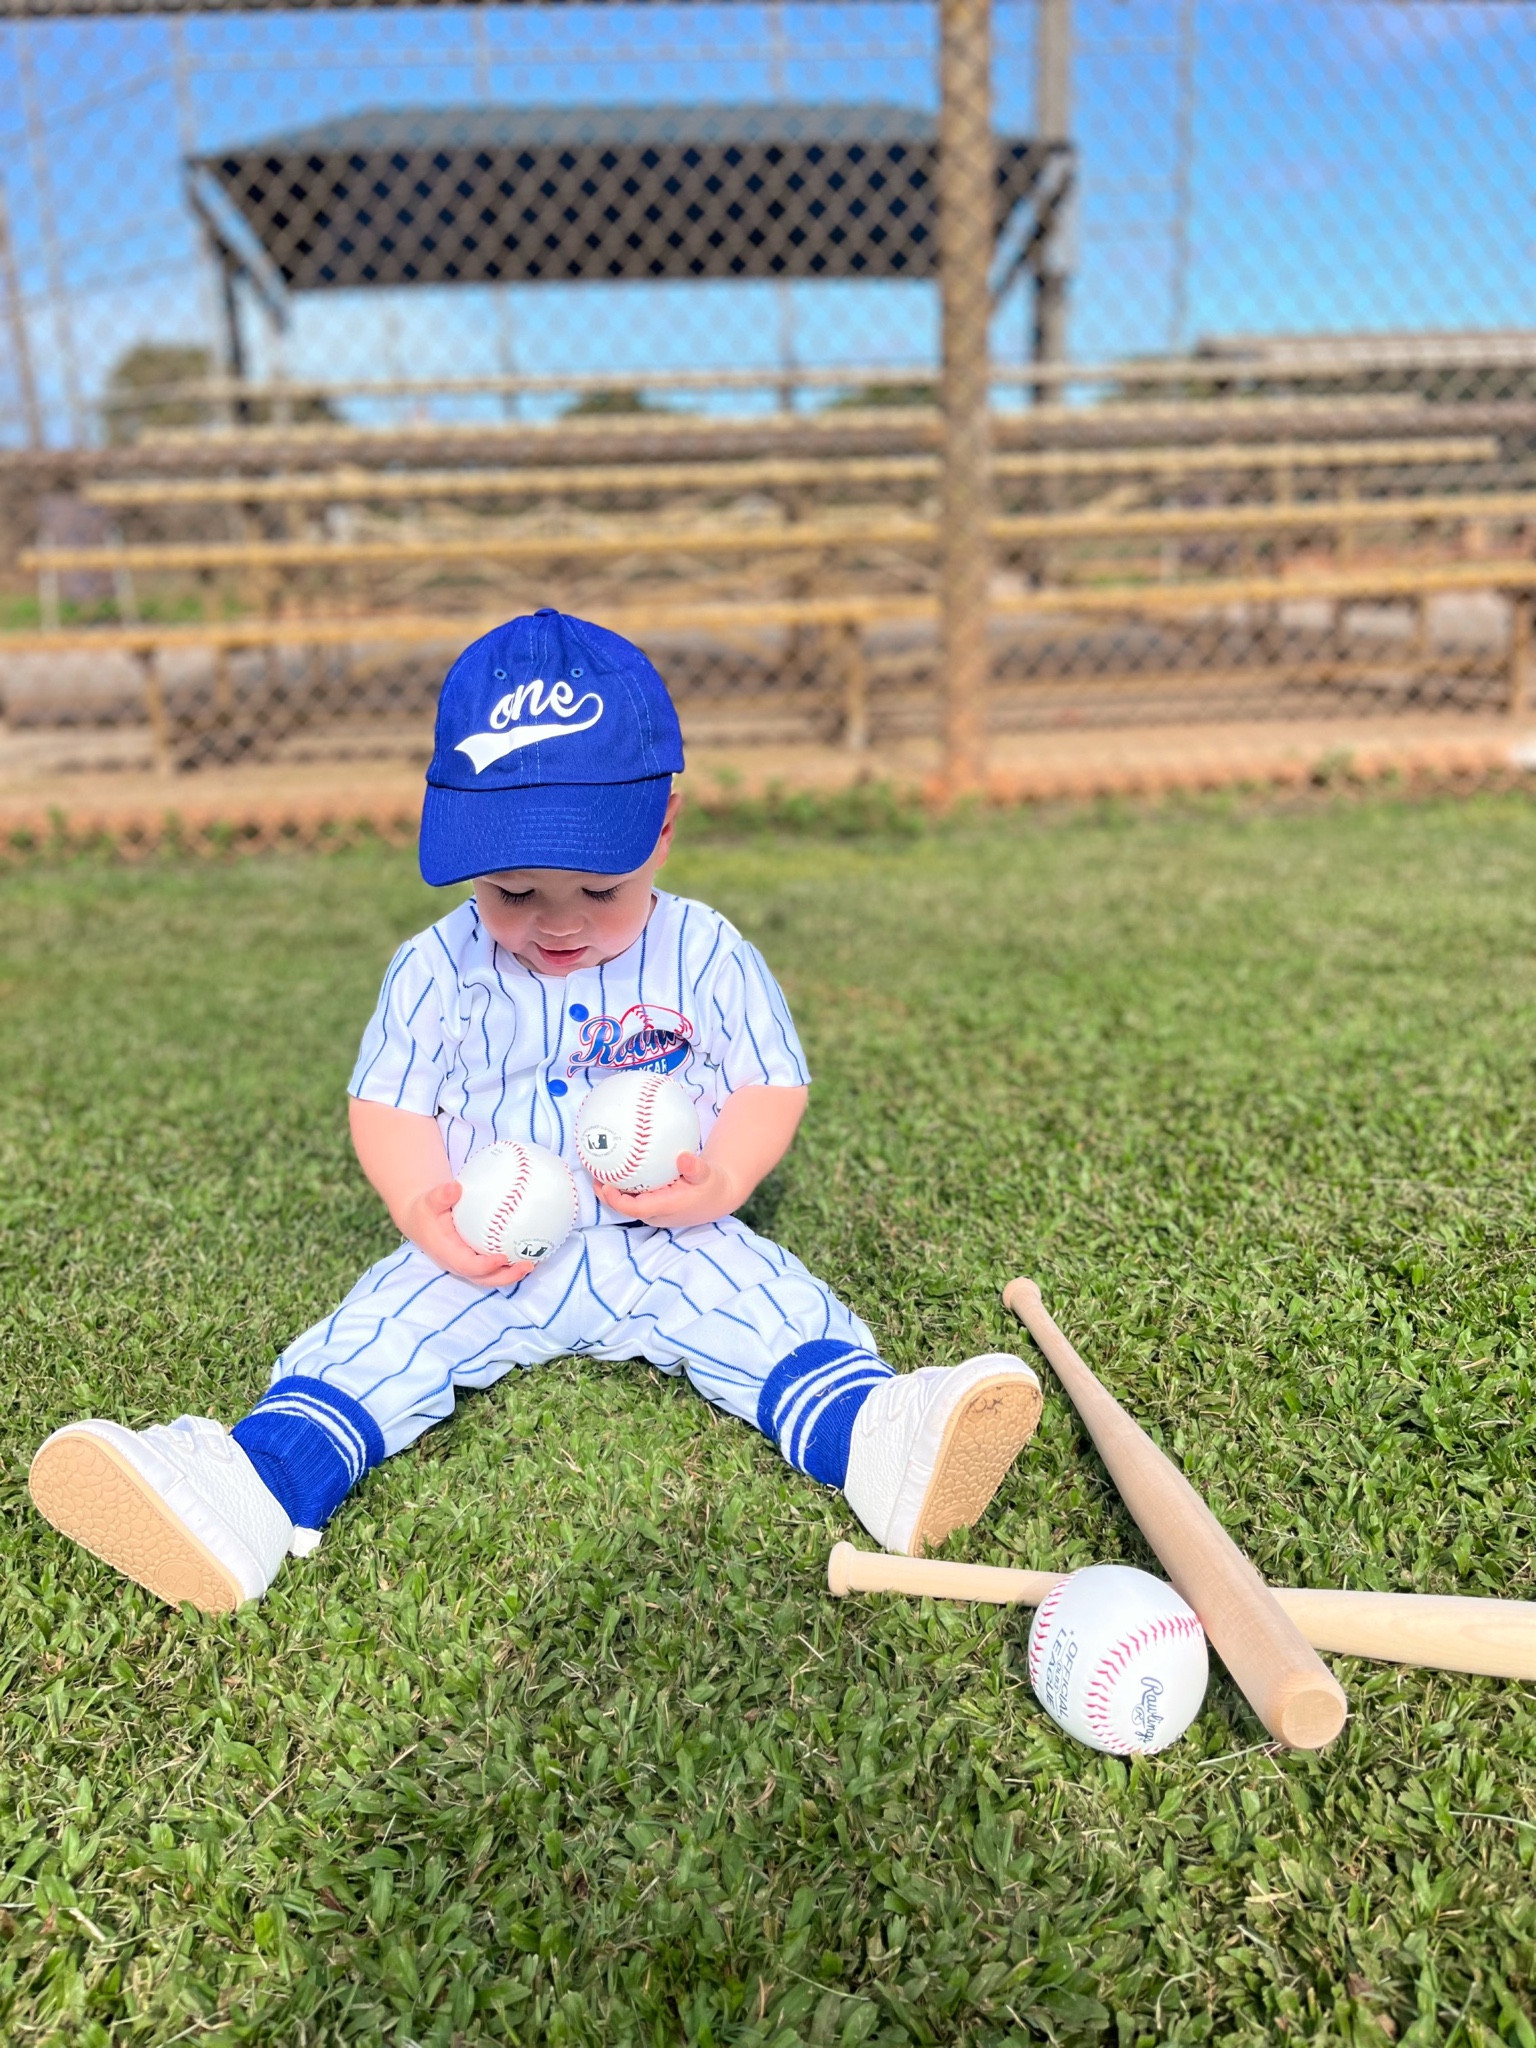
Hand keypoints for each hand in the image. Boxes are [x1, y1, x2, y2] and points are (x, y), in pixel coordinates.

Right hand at [398, 1181, 537, 1288]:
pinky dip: (510, 1265)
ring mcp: (467, 1265)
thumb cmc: (426, 1210)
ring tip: (534, 1264)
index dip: (485, 1266)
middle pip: (484, 1279)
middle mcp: (457, 1264)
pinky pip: (493, 1268)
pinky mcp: (474, 1261)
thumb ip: (441, 1195)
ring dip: (512, 1274)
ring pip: (491, 1277)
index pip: (467, 1266)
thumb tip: (455, 1187)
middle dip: (506, 1277)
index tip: (503, 1258)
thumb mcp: (429, 1201)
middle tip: (529, 1266)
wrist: (421, 1219)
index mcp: (446, 1253)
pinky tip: (528, 1255)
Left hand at [593, 1151, 740, 1229]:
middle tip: (592, 1173)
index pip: (635, 1209)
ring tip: (596, 1170)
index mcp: (666, 1207)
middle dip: (606, 1193)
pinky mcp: (653, 1204)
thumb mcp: (707, 1175)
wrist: (717, 1197)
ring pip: (626, 1203)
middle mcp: (656, 1213)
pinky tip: (614, 1169)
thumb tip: (683, 1158)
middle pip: (624, 1208)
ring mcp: (653, 1210)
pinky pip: (632, 1197)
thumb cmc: (710, 1185)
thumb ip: (695, 1169)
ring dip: (610, 1189)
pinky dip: (621, 1186)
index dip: (617, 1200)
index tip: (605, 1184)